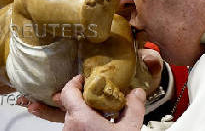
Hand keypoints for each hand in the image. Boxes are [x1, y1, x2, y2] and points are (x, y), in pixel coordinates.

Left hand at [21, 49, 163, 122]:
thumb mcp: (129, 130)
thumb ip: (133, 108)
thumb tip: (137, 93)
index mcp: (80, 118)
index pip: (68, 91)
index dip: (75, 82)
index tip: (85, 79)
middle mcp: (69, 126)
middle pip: (70, 104)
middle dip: (84, 99)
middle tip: (97, 96)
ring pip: (72, 118)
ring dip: (84, 113)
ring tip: (100, 114)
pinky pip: (74, 128)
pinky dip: (83, 125)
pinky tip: (97, 128)